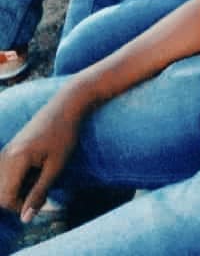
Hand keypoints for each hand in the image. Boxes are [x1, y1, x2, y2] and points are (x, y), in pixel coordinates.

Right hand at [0, 92, 83, 221]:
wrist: (67, 105)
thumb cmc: (65, 135)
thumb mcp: (56, 166)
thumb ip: (39, 192)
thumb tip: (25, 219)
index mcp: (15, 159)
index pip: (6, 198)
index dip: (22, 206)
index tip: (44, 199)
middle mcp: (5, 155)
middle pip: (1, 193)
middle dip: (20, 198)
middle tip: (45, 187)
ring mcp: (6, 151)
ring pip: (4, 184)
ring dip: (21, 188)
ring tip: (43, 176)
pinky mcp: (11, 149)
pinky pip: (8, 173)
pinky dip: (21, 178)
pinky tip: (39, 168)